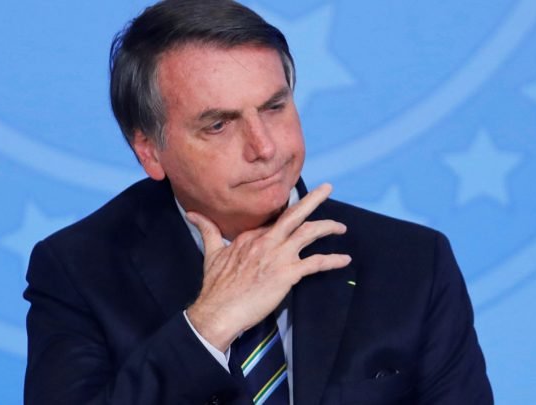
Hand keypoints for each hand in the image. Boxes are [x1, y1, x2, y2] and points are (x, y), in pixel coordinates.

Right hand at [185, 183, 350, 351]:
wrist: (219, 310)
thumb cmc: (216, 286)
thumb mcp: (211, 252)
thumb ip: (207, 230)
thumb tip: (192, 214)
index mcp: (250, 235)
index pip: (275, 219)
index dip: (290, 214)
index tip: (300, 209)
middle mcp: (267, 241)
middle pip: (295, 214)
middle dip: (314, 199)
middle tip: (328, 188)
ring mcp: (278, 256)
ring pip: (309, 233)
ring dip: (328, 227)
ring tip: (341, 227)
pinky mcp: (287, 274)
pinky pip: (316, 263)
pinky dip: (332, 260)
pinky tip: (344, 259)